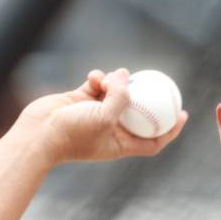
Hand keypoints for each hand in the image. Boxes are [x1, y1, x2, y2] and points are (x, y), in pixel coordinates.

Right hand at [13, 68, 188, 164]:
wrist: (37, 135)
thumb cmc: (72, 134)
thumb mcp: (104, 117)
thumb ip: (120, 98)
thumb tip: (126, 76)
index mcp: (120, 144)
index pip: (153, 140)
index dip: (171, 130)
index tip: (183, 114)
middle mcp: (110, 130)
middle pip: (138, 114)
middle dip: (148, 99)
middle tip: (160, 83)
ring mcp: (95, 115)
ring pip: (116, 95)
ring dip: (117, 83)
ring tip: (115, 75)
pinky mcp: (80, 101)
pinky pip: (97, 86)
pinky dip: (98, 78)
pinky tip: (95, 75)